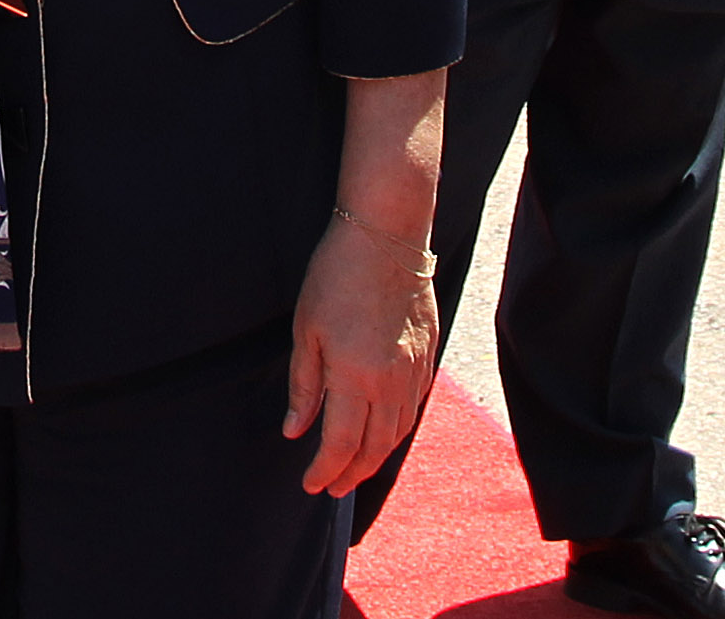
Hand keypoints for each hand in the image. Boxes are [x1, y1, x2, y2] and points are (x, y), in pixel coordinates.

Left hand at [282, 214, 438, 496]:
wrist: (387, 235)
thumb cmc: (337, 276)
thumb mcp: (306, 330)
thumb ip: (304, 386)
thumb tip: (295, 431)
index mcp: (356, 375)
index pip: (341, 444)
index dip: (324, 470)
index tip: (310, 483)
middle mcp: (391, 381)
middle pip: (375, 448)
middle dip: (352, 475)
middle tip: (332, 489)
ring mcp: (415, 369)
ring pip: (399, 432)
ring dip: (376, 458)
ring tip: (355, 468)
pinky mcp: (429, 355)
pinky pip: (415, 407)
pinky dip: (398, 429)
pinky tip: (383, 431)